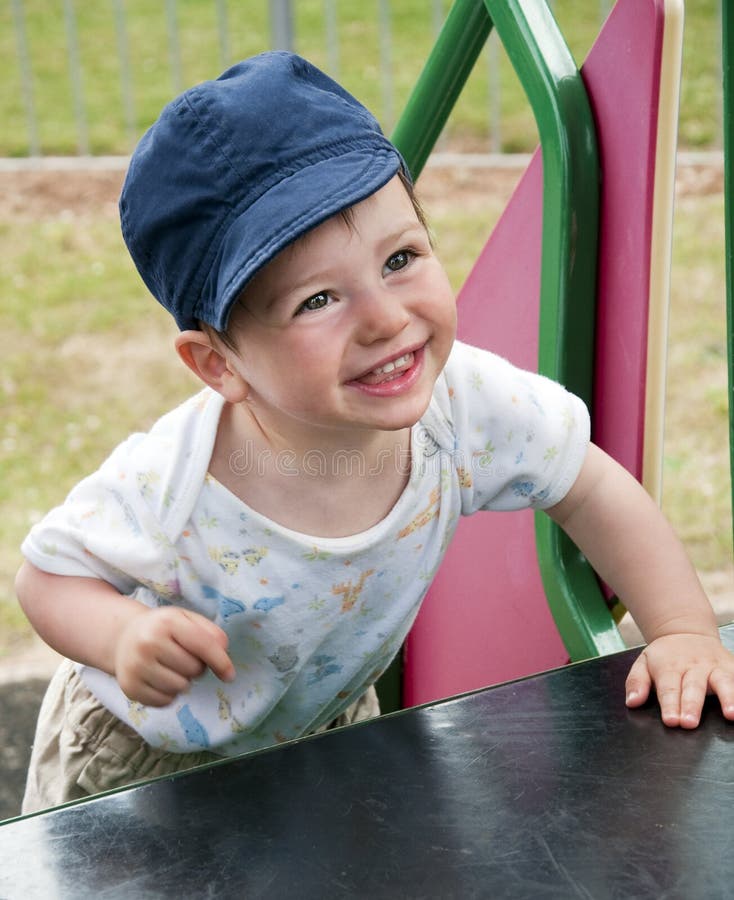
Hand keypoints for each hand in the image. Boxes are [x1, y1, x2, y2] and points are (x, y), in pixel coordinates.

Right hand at [114, 606, 234, 705]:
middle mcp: (148, 643)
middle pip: (194, 669)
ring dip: (184, 681)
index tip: (230, 675)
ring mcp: (136, 666)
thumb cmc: (163, 629)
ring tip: (172, 668)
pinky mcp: (130, 687)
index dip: (221, 661)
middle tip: (184, 658)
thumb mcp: (187, 620)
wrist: (123, 637)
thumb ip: (210, 633)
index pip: (203, 645)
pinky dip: (169, 694)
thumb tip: (224, 653)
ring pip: (181, 687)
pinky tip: (161, 679)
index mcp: (167, 622)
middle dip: (197, 667)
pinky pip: (165, 701)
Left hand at [625, 633, 733, 727]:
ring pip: (723, 681)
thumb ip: (636, 682)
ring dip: (728, 697)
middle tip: (689, 723)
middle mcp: (694, 665)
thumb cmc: (665, 656)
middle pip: (693, 687)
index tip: (671, 720)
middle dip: (692, 705)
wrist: (686, 630)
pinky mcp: (732, 666)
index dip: (670, 704)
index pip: (669, 688)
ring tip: (730, 714)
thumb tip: (632, 702)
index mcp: (670, 666)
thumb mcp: (644, 663)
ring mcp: (716, 666)